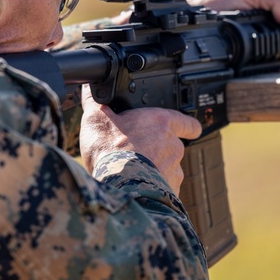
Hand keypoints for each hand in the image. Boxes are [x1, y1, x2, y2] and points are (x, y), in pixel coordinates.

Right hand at [80, 85, 202, 192]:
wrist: (118, 186)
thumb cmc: (110, 150)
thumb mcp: (96, 118)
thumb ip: (96, 101)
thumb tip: (90, 88)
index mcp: (161, 123)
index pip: (187, 122)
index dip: (188, 126)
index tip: (189, 129)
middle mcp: (173, 146)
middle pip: (172, 147)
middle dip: (157, 151)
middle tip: (135, 154)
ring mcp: (174, 170)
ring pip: (167, 169)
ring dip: (154, 171)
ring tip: (132, 174)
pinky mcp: (170, 191)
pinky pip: (163, 189)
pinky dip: (152, 189)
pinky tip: (135, 188)